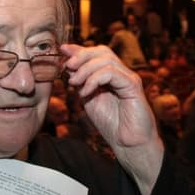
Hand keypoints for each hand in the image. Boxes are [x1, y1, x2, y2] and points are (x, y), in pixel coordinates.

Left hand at [61, 44, 162, 194]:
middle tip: (67, 66)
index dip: (78, 50)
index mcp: (111, 75)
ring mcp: (128, 78)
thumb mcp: (89, 100)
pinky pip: (111, 73)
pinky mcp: (132, 85)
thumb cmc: (112, 124)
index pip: (96, 53)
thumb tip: (67, 67)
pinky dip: (94, 80)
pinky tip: (86, 92)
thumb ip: (81, 83)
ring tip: (74, 83)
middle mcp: (121, 73)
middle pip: (102, 51)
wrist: (128, 143)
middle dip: (81, 55)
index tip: (61, 51)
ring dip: (85, 69)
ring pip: (106, 59)